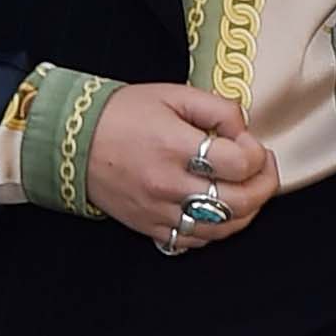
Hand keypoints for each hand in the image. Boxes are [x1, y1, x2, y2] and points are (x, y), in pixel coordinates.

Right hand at [84, 80, 276, 248]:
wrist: (71, 142)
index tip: (250, 143)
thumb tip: (243, 130)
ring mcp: (159, 211)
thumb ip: (216, 108)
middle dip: (264, 184)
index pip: (240, 163)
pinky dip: (216, 229)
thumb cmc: (119, 115)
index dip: (257, 153)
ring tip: (246, 189)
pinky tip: (218, 210)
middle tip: (263, 168)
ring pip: (224, 228)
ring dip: (246, 211)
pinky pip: (196, 241)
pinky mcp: (150, 228)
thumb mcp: (172, 94)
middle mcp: (168, 184)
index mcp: (175, 146)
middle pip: (240, 201)